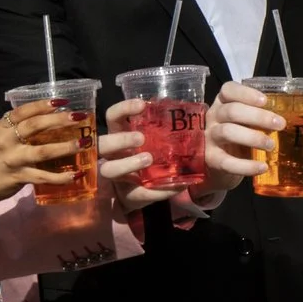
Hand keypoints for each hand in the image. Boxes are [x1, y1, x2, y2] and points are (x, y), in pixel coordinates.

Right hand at [0, 99, 84, 200]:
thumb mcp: (2, 135)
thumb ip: (22, 127)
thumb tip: (54, 119)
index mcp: (4, 126)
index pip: (23, 111)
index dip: (43, 105)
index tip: (62, 101)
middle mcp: (7, 140)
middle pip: (35, 126)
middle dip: (59, 120)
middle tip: (80, 117)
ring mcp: (13, 159)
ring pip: (42, 151)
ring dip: (65, 147)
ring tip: (84, 143)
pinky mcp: (18, 177)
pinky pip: (43, 177)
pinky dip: (61, 177)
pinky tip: (76, 174)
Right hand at [98, 97, 174, 212]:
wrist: (146, 191)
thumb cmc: (151, 157)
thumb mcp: (158, 141)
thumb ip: (169, 130)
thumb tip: (199, 113)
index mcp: (119, 135)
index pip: (112, 117)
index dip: (123, 109)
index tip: (141, 105)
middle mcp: (112, 154)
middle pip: (103, 144)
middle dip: (120, 140)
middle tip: (141, 138)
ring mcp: (117, 176)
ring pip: (109, 170)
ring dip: (129, 164)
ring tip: (148, 159)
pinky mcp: (127, 196)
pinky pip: (138, 194)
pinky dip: (157, 192)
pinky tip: (174, 187)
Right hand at [203, 82, 281, 190]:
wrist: (220, 165)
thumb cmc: (238, 136)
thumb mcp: (246, 122)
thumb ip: (259, 116)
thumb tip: (285, 119)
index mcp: (223, 103)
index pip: (228, 90)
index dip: (246, 93)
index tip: (265, 101)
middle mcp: (213, 117)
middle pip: (232, 111)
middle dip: (258, 117)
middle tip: (280, 124)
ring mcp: (209, 137)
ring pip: (227, 132)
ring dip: (253, 138)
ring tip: (271, 145)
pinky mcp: (211, 159)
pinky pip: (227, 162)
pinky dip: (246, 166)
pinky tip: (262, 167)